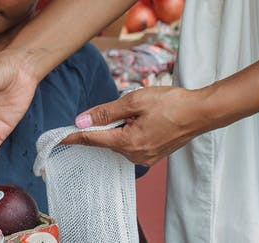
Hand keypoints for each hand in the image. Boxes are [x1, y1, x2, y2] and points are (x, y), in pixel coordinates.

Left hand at [61, 86, 211, 166]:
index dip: (73, 136)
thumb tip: (82, 120)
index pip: (91, 140)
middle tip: (127, 106)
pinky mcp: (153, 155)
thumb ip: (106, 112)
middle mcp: (134, 156)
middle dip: (107, 123)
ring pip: (119, 141)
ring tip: (142, 111)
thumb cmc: (171, 104)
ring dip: (121, 126)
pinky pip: (132, 143)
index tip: (57, 138)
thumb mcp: (134, 101)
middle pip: (106, 139)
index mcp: (127, 143)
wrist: (201, 112)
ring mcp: (145, 158)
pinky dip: (131, 131)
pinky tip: (146, 119)